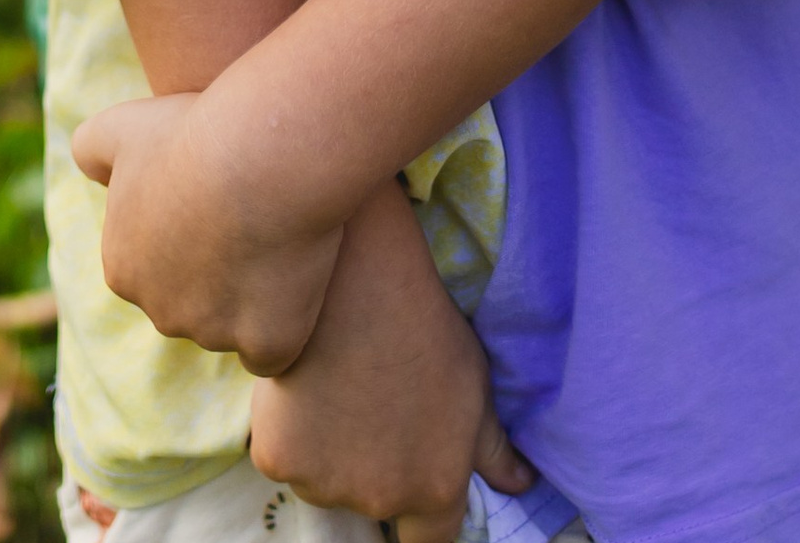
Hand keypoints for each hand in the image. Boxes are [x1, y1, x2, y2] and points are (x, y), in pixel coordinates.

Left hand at [71, 90, 343, 374]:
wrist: (262, 157)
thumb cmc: (192, 135)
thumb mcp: (121, 126)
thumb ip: (91, 148)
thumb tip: (90, 169)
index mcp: (123, 269)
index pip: (155, 265)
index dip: (189, 232)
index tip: (216, 197)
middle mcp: (161, 312)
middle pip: (191, 302)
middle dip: (215, 272)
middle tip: (250, 214)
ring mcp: (214, 334)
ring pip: (233, 326)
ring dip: (253, 296)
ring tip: (279, 237)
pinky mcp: (266, 345)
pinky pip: (275, 349)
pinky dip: (288, 325)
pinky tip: (299, 282)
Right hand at [249, 183, 531, 542]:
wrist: (355, 283)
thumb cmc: (424, 328)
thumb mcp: (475, 387)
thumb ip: (494, 449)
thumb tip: (521, 484)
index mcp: (434, 492)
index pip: (430, 541)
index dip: (420, 514)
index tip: (410, 477)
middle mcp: (381, 500)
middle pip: (373, 504)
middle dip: (372, 468)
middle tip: (371, 408)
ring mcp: (326, 484)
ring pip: (323, 481)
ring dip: (328, 453)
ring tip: (337, 387)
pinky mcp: (278, 459)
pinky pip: (282, 456)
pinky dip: (288, 431)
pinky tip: (303, 384)